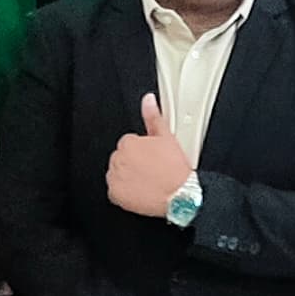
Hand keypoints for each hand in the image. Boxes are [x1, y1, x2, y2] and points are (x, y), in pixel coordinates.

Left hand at [106, 96, 200, 220]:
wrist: (179, 195)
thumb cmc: (175, 169)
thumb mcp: (167, 137)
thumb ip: (153, 116)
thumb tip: (148, 100)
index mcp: (128, 143)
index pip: (129, 143)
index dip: (142, 151)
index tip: (152, 158)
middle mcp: (118, 159)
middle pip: (122, 158)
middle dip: (134, 162)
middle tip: (151, 169)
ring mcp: (116, 177)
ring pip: (118, 173)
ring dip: (128, 176)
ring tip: (147, 180)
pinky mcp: (115, 194)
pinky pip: (115, 191)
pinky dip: (124, 192)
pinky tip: (140, 190)